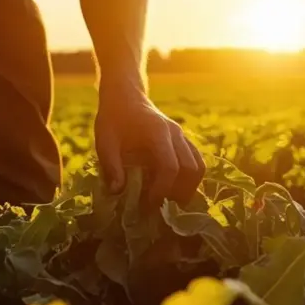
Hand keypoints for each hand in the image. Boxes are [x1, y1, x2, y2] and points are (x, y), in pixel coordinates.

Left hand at [95, 87, 204, 210]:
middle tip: (161, 207)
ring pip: (199, 165)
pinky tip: (173, 189)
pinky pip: (196, 161)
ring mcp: (182, 136)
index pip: (170, 167)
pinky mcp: (182, 140)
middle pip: (191, 168)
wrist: (125, 96)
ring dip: (189, 187)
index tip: (148, 204)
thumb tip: (118, 191)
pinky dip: (190, 178)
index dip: (162, 189)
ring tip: (170, 201)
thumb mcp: (105, 141)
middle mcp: (175, 134)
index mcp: (158, 133)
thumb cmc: (113, 118)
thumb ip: (111, 165)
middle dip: (179, 192)